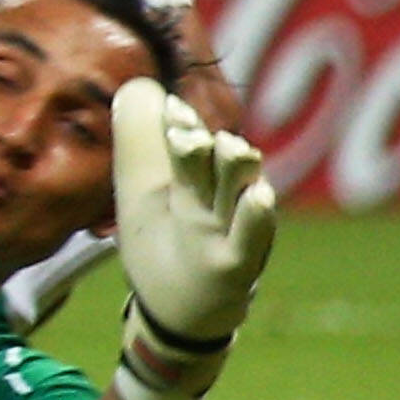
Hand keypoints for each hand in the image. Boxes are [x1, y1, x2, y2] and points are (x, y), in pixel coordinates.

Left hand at [107, 75, 275, 399]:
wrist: (174, 311)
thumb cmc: (162, 242)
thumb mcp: (141, 191)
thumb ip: (140, 141)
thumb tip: (143, 87)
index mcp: (189, 179)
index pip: (187, 143)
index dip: (181, 125)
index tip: (171, 110)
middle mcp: (214, 200)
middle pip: (213, 162)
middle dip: (203, 143)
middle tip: (188, 128)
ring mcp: (226, 233)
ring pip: (235, 194)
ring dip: (234, 169)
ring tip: (231, 147)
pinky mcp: (234, 268)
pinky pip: (249, 242)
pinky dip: (255, 220)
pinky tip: (259, 196)